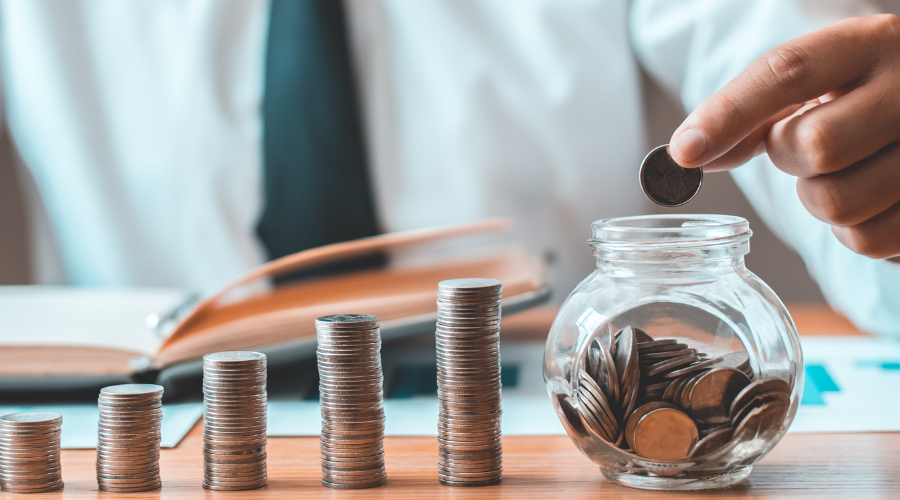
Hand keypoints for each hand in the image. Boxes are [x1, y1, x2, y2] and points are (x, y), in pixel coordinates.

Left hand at [669, 14, 899, 259]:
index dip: (728, 115)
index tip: (684, 152)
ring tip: (846, 171)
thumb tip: (689, 153)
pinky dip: (853, 230)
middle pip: (815, 145)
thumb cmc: (861, 101)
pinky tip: (872, 198)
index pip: (789, 72)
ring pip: (837, 203)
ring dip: (820, 199)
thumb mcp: (816, 86)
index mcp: (872, 44)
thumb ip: (752, 114)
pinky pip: (867, 240)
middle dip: (791, 158)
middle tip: (807, 147)